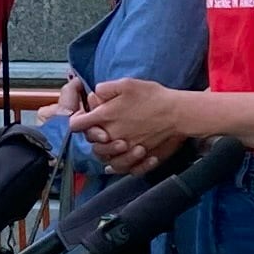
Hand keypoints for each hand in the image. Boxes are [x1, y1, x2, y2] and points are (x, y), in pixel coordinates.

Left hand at [69, 78, 187, 174]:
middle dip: (94, 136)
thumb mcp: (127, 84)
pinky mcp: (138, 158)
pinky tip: (125, 156)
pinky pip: (123, 168)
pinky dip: (122, 164)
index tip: (83, 118)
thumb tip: (94, 94)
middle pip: (91, 143)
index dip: (77, 121)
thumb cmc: (153, 97)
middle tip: (103, 128)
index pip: (76, 125)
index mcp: (105, 117)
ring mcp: (124, 150)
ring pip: (105, 158)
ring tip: (115, 142)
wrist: (177, 113)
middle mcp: (111, 136)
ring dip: (107, 151)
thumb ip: (105, 88)